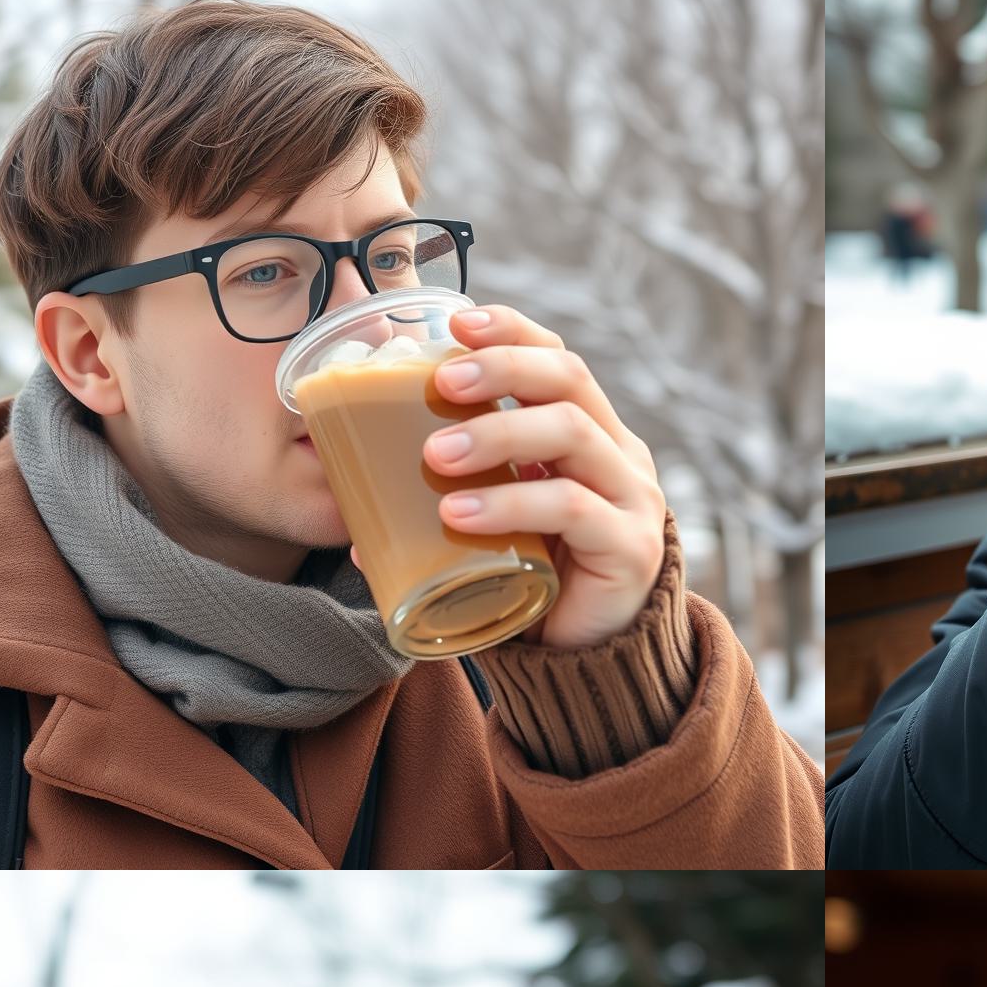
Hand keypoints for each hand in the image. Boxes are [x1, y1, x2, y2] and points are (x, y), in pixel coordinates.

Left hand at [420, 306, 667, 649]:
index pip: (560, 360)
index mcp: (591, 436)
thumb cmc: (537, 583)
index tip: (456, 323)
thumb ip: (450, 500)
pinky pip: (571, 508)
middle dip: (502, 368)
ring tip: (435, 456)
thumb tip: (353, 503)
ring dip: (498, 433)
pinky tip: (460, 514)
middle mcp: (620, 456)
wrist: (588, 663)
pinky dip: (511, 502)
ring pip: (571, 434)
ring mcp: (633, 499)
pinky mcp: (630, 548)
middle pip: (570, 379)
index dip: (513, 331)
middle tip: (440, 382)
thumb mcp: (497, 527)